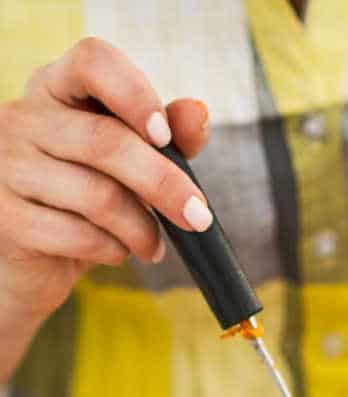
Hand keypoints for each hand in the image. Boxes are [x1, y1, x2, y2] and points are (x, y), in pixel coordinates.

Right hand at [0, 37, 210, 324]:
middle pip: (106, 141)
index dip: (136, 94)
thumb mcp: (131, 160)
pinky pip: (78, 235)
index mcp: (58, 90)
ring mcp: (5, 166)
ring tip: (154, 244)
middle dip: (164, 184)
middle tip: (198, 216)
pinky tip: (120, 252)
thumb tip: (198, 113)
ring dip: (142, 228)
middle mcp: (23, 118)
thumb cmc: (88, 195)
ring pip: (98, 195)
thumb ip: (169, 135)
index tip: (165, 136)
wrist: (31, 254)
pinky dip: (114, 249)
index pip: (93, 62)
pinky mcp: (3, 218)